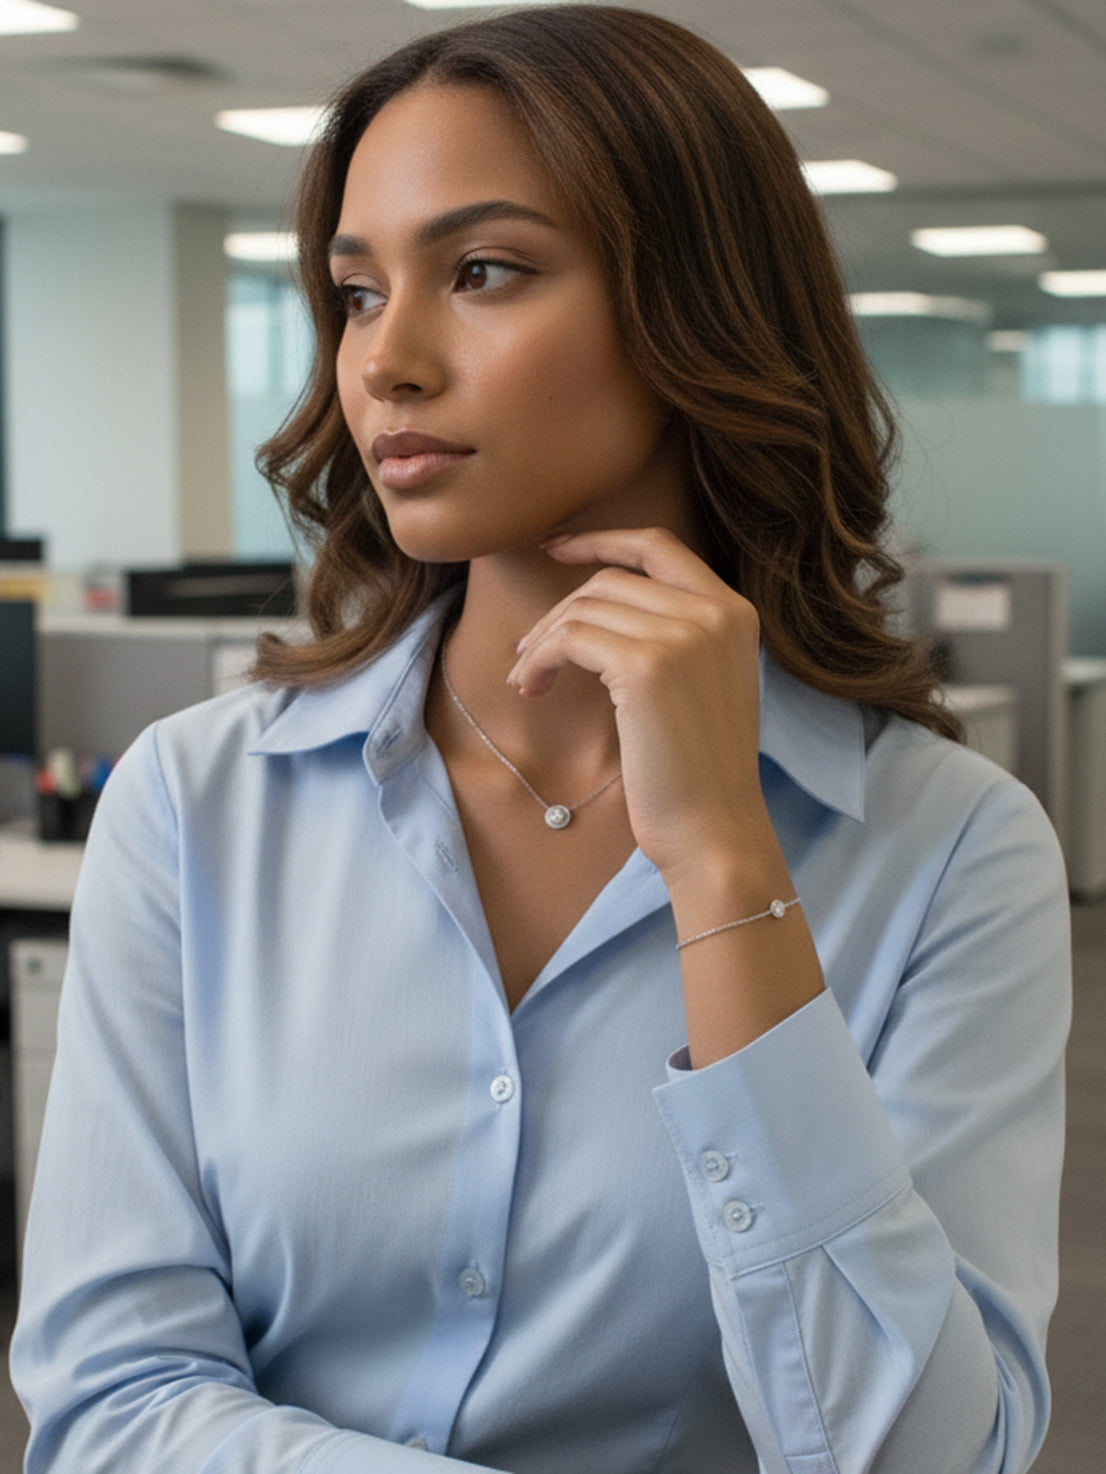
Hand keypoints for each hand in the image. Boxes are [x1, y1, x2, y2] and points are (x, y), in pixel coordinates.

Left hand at [508, 527, 764, 882]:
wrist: (715, 830)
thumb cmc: (697, 772)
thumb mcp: (702, 685)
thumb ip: (675, 636)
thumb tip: (594, 605)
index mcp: (734, 612)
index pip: (658, 546)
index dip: (600, 540)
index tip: (554, 549)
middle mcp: (716, 613)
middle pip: (610, 581)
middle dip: (559, 613)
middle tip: (529, 655)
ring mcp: (684, 635)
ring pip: (584, 607)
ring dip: (542, 641)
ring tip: (526, 679)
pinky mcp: (647, 665)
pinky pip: (570, 638)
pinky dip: (539, 658)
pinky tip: (531, 688)